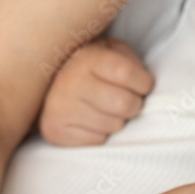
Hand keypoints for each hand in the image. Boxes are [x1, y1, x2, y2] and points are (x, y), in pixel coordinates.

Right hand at [38, 38, 153, 146]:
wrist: (49, 85)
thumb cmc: (93, 69)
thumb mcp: (112, 52)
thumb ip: (130, 61)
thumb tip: (145, 85)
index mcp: (86, 58)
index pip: (125, 72)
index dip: (143, 83)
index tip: (143, 85)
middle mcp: (69, 81)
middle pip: (124, 103)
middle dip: (133, 104)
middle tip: (125, 100)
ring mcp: (60, 108)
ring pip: (114, 125)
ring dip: (117, 121)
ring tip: (105, 110)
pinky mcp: (55, 131)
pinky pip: (98, 141)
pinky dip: (101, 134)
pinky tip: (90, 122)